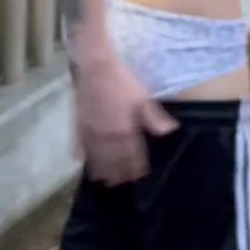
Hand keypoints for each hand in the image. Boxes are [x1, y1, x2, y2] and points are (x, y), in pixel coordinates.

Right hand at [72, 54, 178, 185]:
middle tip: (121, 183)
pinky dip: (80, 155)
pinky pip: (78, 144)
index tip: (139, 176)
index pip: (131, 156)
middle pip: (113, 161)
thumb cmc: (122, 81)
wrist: (96, 66)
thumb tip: (170, 132)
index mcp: (124, 130)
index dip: (135, 168)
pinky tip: (79, 162)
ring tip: (104, 180)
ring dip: (100, 170)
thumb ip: (155, 118)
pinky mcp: (78, 123)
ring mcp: (90, 131)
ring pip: (95, 157)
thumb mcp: (143, 98)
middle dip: (118, 174)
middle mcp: (107, 136)